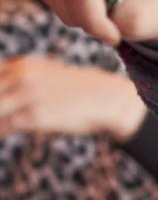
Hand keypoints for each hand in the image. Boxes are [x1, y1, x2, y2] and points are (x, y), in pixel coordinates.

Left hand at [0, 57, 146, 140]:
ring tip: (4, 125)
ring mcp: (28, 95)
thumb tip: (2, 87)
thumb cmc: (71, 90)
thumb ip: (16, 77)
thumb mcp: (42, 73)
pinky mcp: (35, 116)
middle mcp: (21, 76)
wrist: (105, 99)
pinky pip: (4, 127)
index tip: (3, 102)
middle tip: (4, 113)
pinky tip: (4, 134)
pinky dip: (1, 133)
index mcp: (20, 65)